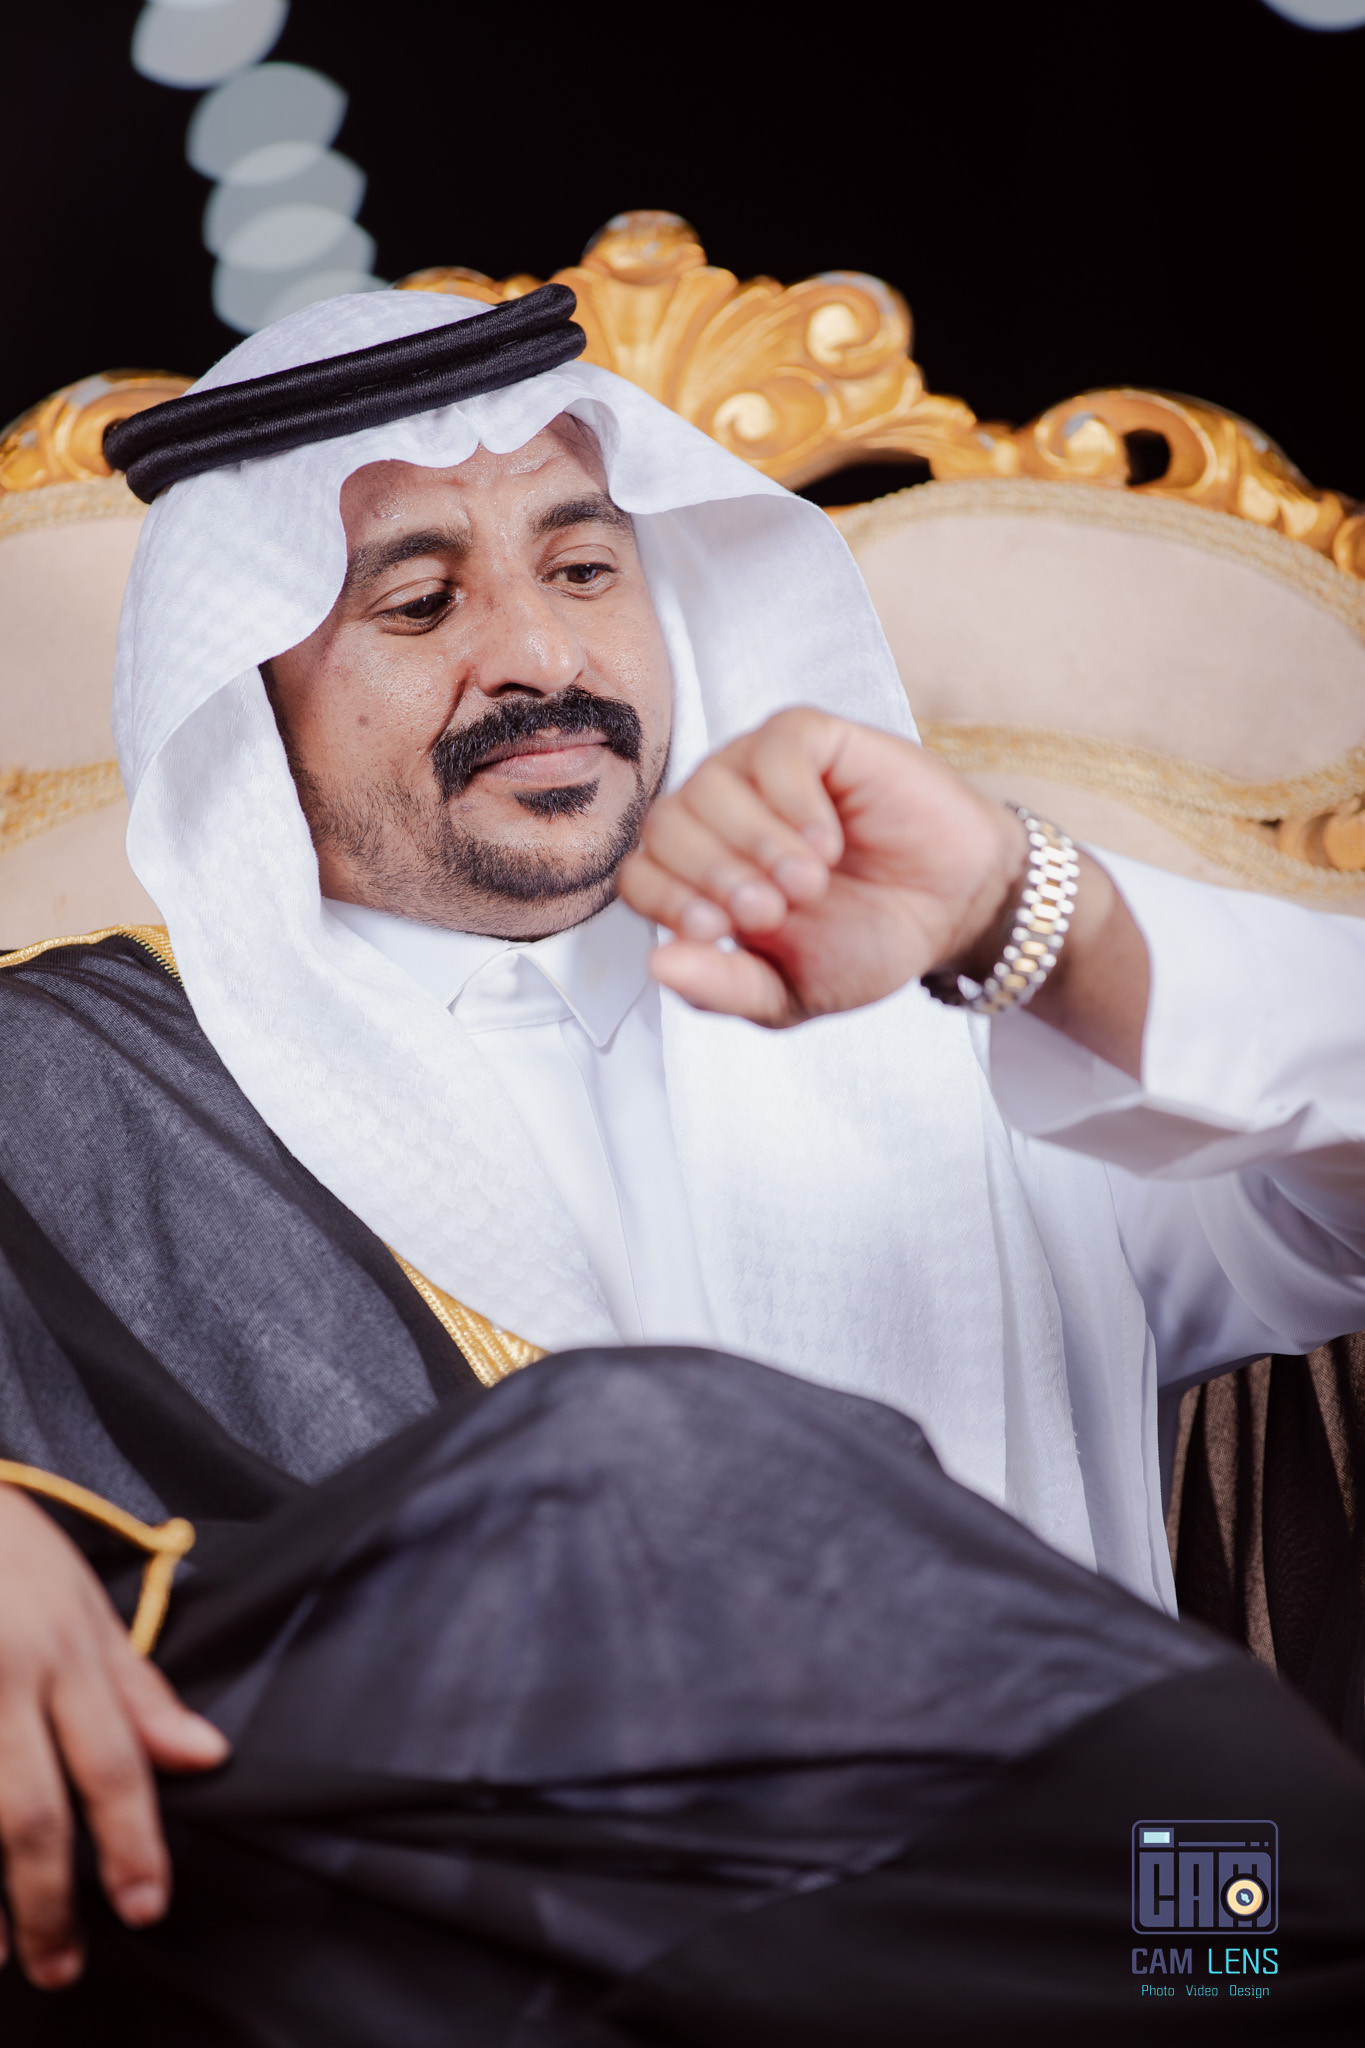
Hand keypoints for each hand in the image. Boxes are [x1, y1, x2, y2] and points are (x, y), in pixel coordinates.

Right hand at [0, 1482, 228, 1988]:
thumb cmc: (4, 1548)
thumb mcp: (80, 1599)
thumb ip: (136, 1688)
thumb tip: (205, 1756)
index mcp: (61, 1651)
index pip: (112, 1763)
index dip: (132, 1843)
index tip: (145, 1906)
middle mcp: (3, 1679)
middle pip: (32, 1813)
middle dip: (51, 1902)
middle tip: (64, 1965)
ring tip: (0, 1958)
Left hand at [619, 708, 1029, 1027]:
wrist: (950, 911)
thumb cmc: (865, 942)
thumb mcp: (788, 991)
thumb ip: (722, 986)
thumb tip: (656, 965)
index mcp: (699, 877)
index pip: (639, 874)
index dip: (669, 902)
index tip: (720, 930)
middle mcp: (717, 817)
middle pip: (666, 825)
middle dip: (715, 876)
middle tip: (773, 910)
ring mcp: (760, 772)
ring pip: (712, 783)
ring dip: (757, 841)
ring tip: (809, 881)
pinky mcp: (813, 739)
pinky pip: (777, 747)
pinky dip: (793, 798)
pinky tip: (826, 840)